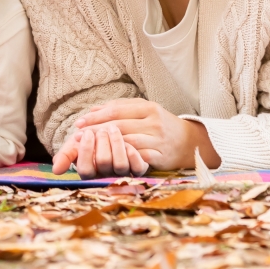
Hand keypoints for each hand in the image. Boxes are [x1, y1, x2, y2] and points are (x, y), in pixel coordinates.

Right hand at [51, 122, 149, 176]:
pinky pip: (138, 167)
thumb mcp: (75, 146)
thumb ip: (65, 155)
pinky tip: (128, 141)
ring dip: (116, 143)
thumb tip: (56, 169)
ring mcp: (123, 174)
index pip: (85, 169)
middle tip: (101, 129)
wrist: (110, 134)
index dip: (86, 150)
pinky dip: (133, 153)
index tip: (86, 133)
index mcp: (90, 173)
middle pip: (104, 163)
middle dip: (102, 142)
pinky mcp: (139, 170)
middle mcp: (106, 176)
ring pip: (121, 164)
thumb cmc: (90, 142)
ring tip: (113, 128)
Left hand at [54, 98, 218, 173]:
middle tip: (78, 137)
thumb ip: (120, 108)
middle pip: (118, 126)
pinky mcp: (160, 157)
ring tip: (88, 149)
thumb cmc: (162, 125)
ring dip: (105, 146)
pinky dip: (120, 158)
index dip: (96, 116)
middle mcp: (153, 122)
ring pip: (126, 142)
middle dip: (95, 132)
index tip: (79, 123)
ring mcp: (157, 140)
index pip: (116, 110)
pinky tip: (107, 161)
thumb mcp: (144, 110)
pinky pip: (137, 157)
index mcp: (148, 107)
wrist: (191, 143)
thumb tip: (92, 109)